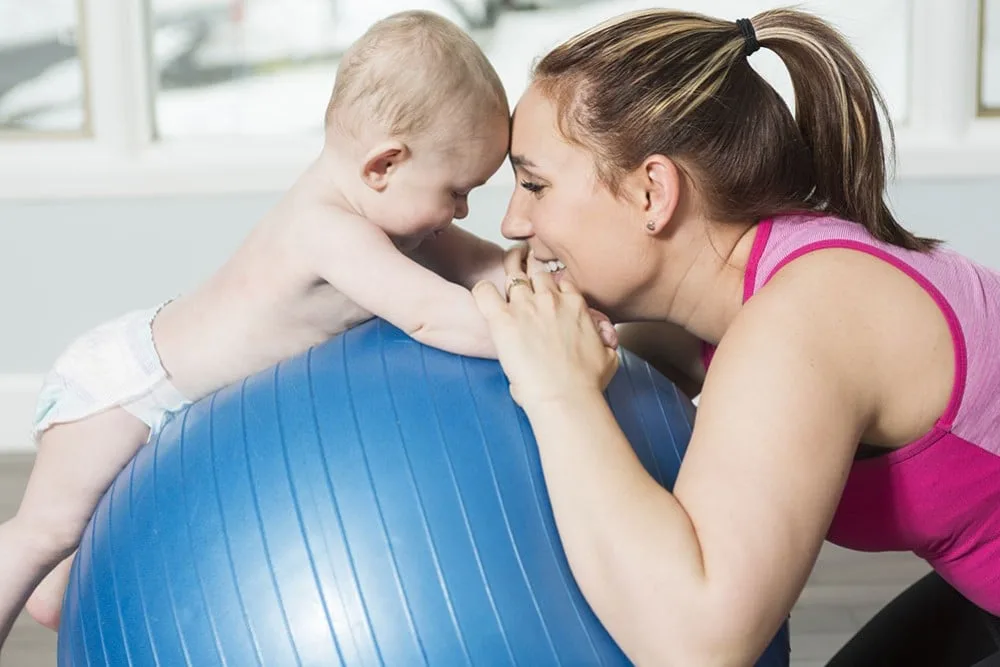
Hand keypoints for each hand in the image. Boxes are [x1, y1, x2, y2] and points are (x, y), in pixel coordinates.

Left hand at [472, 264, 618, 408]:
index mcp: (575, 305)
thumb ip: (604, 342)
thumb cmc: (587, 383)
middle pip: (537, 273)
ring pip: (513, 276)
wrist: (566, 396)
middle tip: (525, 291)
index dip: (554, 287)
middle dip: (531, 277)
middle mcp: (550, 299)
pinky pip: (484, 291)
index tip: (548, 297)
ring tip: (505, 291)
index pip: (562, 281)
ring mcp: (525, 306)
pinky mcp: (503, 319)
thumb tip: (604, 345)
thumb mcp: (609, 356)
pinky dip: (482, 291)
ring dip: (509, 281)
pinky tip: (485, 298)